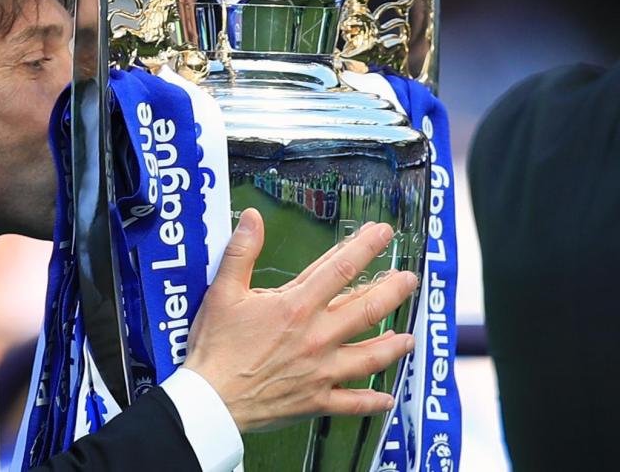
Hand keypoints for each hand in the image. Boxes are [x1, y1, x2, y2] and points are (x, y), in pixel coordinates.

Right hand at [182, 209, 416, 431]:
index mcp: (296, 306)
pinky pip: (353, 402)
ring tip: (408, 337)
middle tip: (410, 279)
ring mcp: (321, 370)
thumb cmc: (216, 345)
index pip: (340, 268)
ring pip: (370, 356)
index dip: (365, 247)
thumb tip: (253, 218)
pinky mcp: (316, 399)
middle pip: (367, 309)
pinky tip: (387, 397)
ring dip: (394, 345)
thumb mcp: (222, 291)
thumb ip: (241, 251)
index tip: (383, 233)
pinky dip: (373, 401)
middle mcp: (317, 336)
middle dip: (393, 290)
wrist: (211, 399)